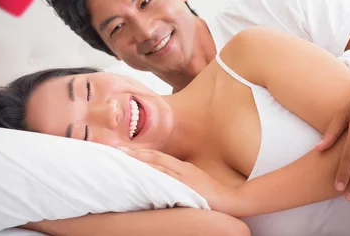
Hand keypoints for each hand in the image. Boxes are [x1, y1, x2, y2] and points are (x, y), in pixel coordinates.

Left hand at [123, 148, 241, 214]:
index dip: (141, 153)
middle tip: (117, 150)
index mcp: (184, 167)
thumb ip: (179, 179)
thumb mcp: (194, 183)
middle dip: (136, 153)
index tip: (124, 150)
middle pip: (156, 157)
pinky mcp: (187, 185)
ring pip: (159, 165)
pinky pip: (167, 177)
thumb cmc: (213, 194)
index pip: (159, 157)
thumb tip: (162, 181)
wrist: (231, 200)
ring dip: (141, 160)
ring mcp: (185, 177)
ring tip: (124, 157)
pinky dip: (154, 172)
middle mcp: (182, 169)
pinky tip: (142, 170)